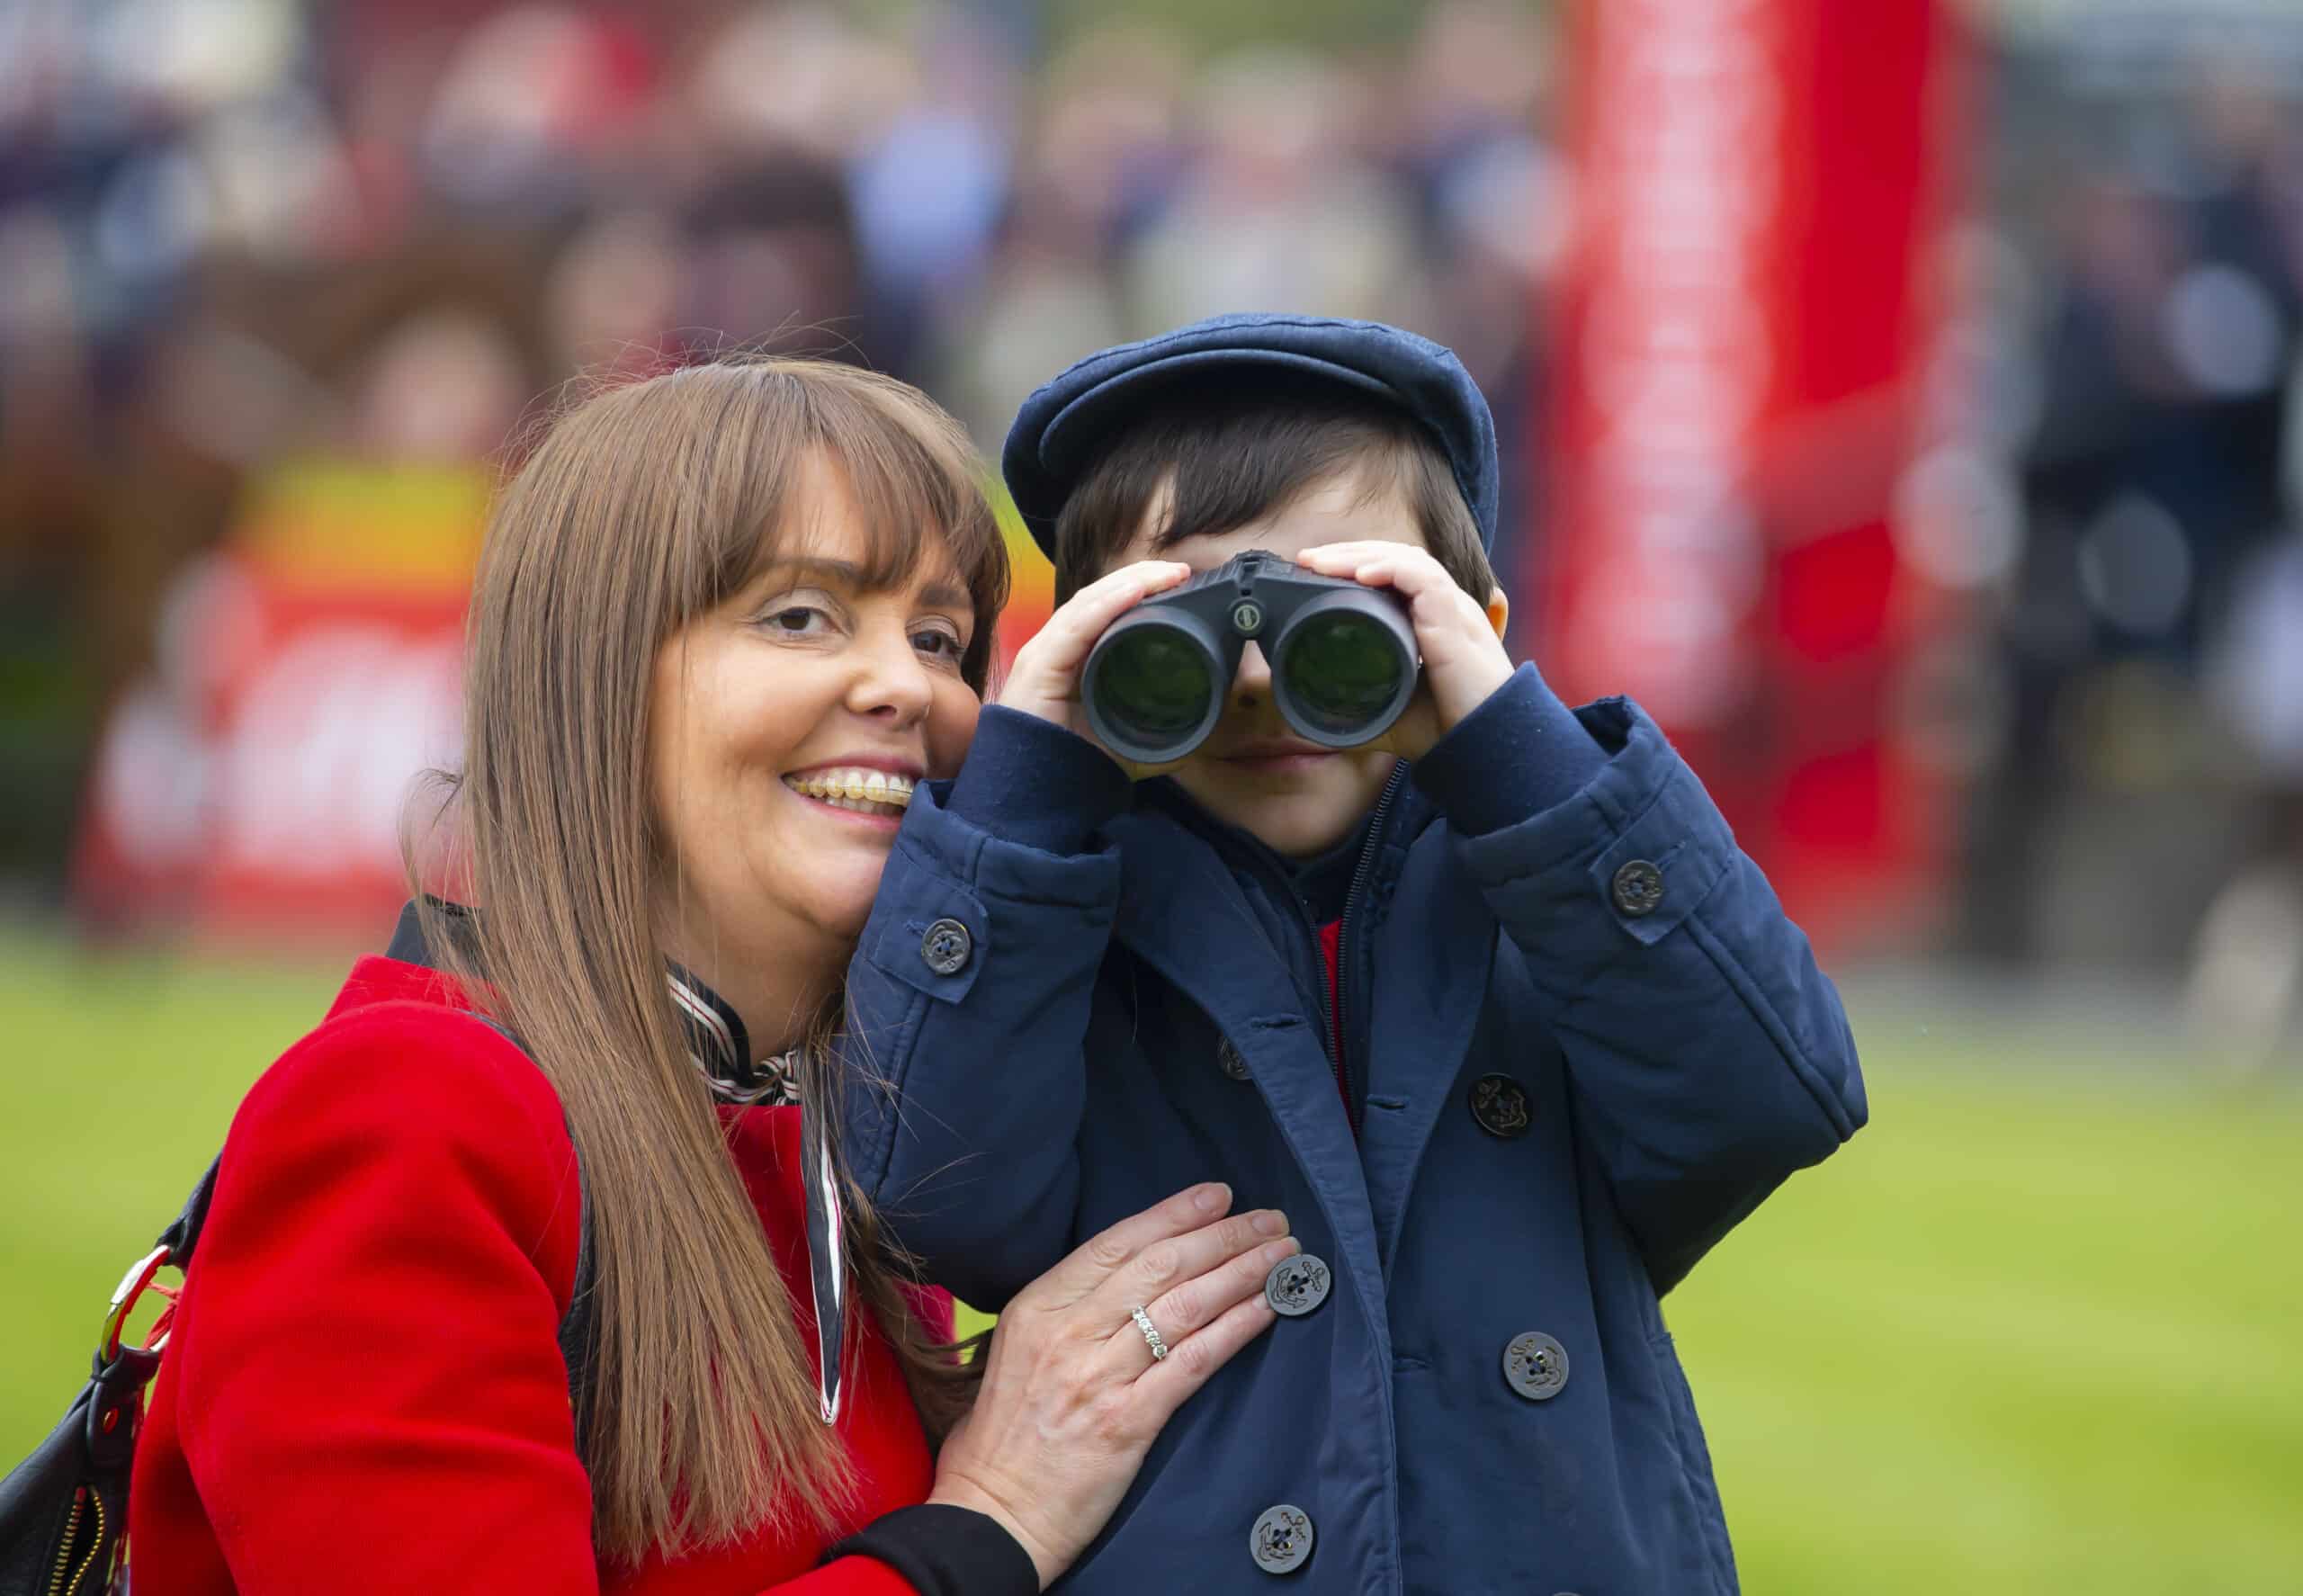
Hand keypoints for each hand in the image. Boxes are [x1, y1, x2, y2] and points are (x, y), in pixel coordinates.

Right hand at [926, 1183, 1293, 1588]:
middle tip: (1271, 1219)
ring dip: (1242, 1272)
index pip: (1118, 1241)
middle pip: (1161, 1265)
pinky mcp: (1127, 1421)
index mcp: (1039, 1306)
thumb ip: (1070, 1309)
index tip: (1220, 1195)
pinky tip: (1266, 1308)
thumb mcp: (1020, 1348)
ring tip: (1282, 1254)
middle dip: (1224, 1235)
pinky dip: (1235, 1328)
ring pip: (1184, 1305)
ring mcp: (1098, 1375)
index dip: (1176, 1213)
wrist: (991, 1513)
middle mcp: (1068, 1331)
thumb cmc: (1005, 1433)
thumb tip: (1134, 1274)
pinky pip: (1193, 1362)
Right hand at [997, 560, 1194, 778]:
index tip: (1182, 583)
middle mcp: (1057, 649)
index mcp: (1075, 658)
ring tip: (1167, 574)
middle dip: (1142, 578)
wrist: (1034, 798)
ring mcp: (1044, 653)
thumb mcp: (1127, 738)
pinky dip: (1107, 604)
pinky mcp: (1038, 665)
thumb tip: (1206, 719)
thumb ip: (1158, 725)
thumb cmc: (1074, 766)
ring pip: (1089, 602)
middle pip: (1100, 597)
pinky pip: (1076, 625)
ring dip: (1130, 583)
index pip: (1108, 609)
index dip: (1143, 590)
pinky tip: (1135, 590)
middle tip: (1182, 572)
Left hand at [1291, 542, 1512, 760]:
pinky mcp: (1457, 620)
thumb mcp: (1390, 714)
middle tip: (1307, 559)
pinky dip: (1391, 569)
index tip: (1315, 571)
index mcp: (1432, 621)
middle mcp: (1444, 608)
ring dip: (1361, 555)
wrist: (1490, 747)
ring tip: (1321, 562)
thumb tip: (1310, 721)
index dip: (1356, 565)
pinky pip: (1423, 579)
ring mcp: (1452, 610)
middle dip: (1350, 551)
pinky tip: (1360, 574)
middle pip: (1397, 558)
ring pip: (1407, 560)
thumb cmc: (1448, 729)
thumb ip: (1358, 708)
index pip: (1395, 574)